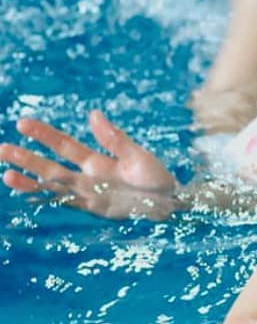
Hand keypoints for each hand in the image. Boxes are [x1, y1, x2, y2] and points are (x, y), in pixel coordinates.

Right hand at [0, 110, 179, 218]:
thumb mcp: (136, 156)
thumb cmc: (157, 179)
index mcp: (98, 160)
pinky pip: (67, 203)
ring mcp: (89, 194)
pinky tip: (30, 195)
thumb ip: (114, 139)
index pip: (65, 146)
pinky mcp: (94, 209)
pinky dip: (49, 200)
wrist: (172, 205)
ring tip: (7, 174)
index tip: (23, 123)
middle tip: (1, 149)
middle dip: (27, 158)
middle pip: (51, 166)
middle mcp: (88, 177)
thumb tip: (92, 114)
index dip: (44, 135)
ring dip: (30, 181)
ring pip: (53, 186)